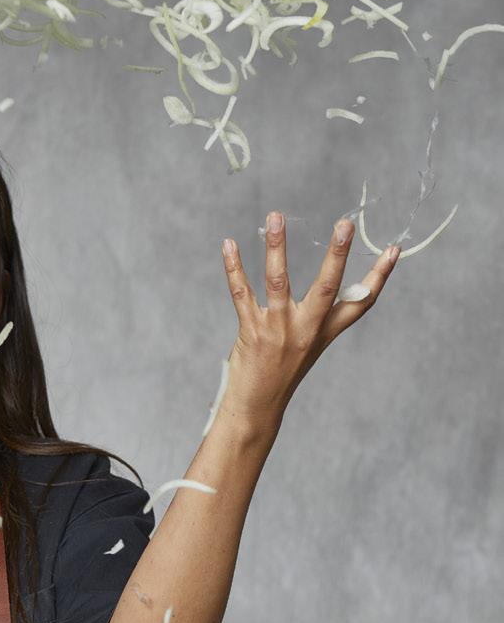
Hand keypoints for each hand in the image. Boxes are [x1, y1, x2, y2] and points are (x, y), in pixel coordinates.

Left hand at [219, 211, 400, 431]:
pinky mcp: (251, 332)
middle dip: (337, 254)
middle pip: (326, 286)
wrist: (257, 407)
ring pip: (279, 281)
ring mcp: (278, 330)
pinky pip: (241, 293)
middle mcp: (306, 329)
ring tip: (276, 216)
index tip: (395, 248)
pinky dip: (234, 267)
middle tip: (345, 223)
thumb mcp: (309, 345)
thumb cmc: (283, 370)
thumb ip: (318, 316)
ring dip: (276, 246)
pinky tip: (229, 244)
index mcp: (325, 331)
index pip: (361, 302)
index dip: (380, 276)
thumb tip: (331, 279)